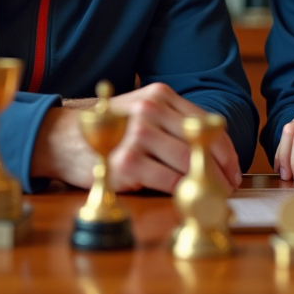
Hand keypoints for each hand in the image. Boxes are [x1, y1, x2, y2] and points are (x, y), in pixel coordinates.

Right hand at [32, 82, 241, 193]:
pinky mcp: (127, 162)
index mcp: (159, 96)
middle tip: (228, 188)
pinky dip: (181, 191)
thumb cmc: (106, 128)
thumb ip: (172, 121)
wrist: (60, 137)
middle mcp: (150, 111)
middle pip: (202, 144)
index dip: (226, 150)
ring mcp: (138, 135)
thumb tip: (211, 149)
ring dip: (205, 184)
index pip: (207, 123)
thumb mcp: (140, 110)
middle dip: (221, 171)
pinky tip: (184, 197)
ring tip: (210, 196)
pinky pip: (168, 181)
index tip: (233, 169)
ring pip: (188, 163)